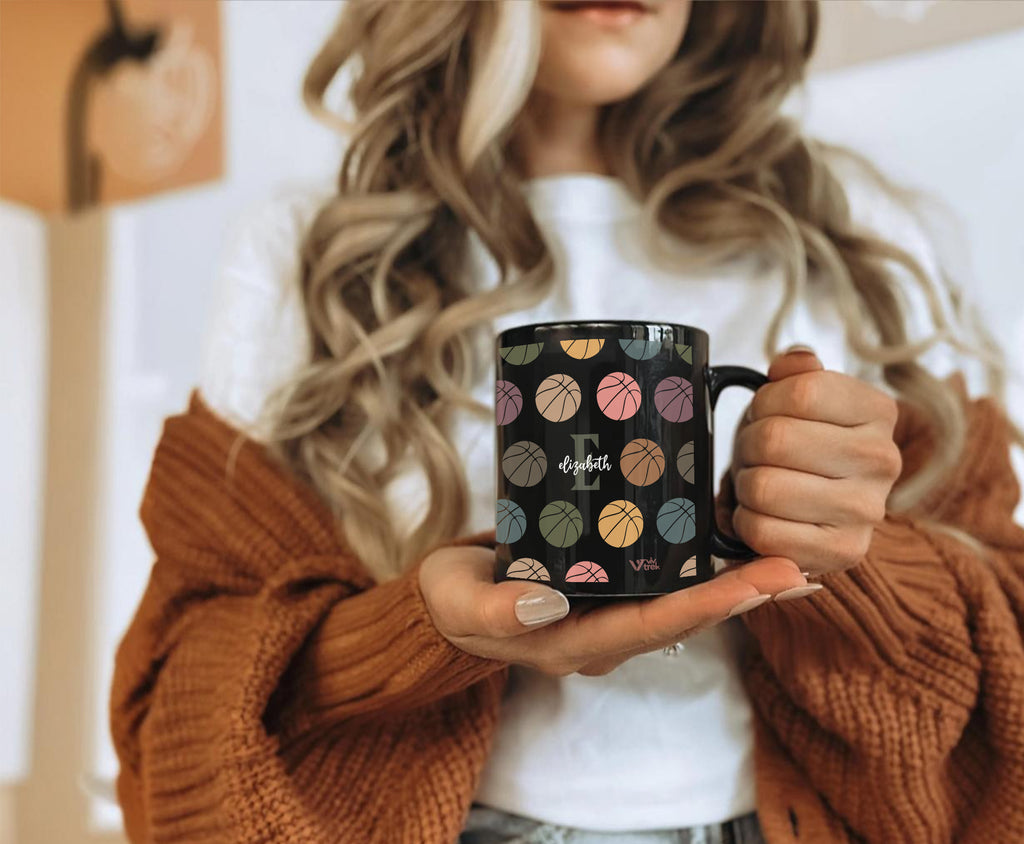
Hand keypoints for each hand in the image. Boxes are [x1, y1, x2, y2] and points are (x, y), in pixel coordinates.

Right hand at [418, 539, 808, 676]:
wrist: (450, 598)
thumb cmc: (453, 601)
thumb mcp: (460, 604)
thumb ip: (497, 611)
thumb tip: (548, 605)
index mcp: (573, 643)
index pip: (650, 626)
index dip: (706, 606)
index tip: (757, 585)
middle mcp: (602, 634)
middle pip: (683, 618)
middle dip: (741, 596)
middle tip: (798, 571)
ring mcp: (607, 612)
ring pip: (682, 601)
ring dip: (736, 584)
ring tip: (791, 563)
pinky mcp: (606, 585)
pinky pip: (665, 581)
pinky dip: (705, 567)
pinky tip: (737, 544)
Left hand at [728, 346, 902, 577]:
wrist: (808, 510)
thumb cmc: (797, 446)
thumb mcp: (797, 398)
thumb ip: (796, 372)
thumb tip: (793, 362)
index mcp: (878, 411)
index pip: (802, 392)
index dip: (765, 403)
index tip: (767, 414)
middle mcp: (884, 460)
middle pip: (775, 439)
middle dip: (748, 446)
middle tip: (756, 454)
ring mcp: (868, 511)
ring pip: (764, 487)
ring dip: (745, 485)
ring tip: (761, 483)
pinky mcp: (844, 553)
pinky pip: (762, 531)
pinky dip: (746, 521)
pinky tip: (764, 515)